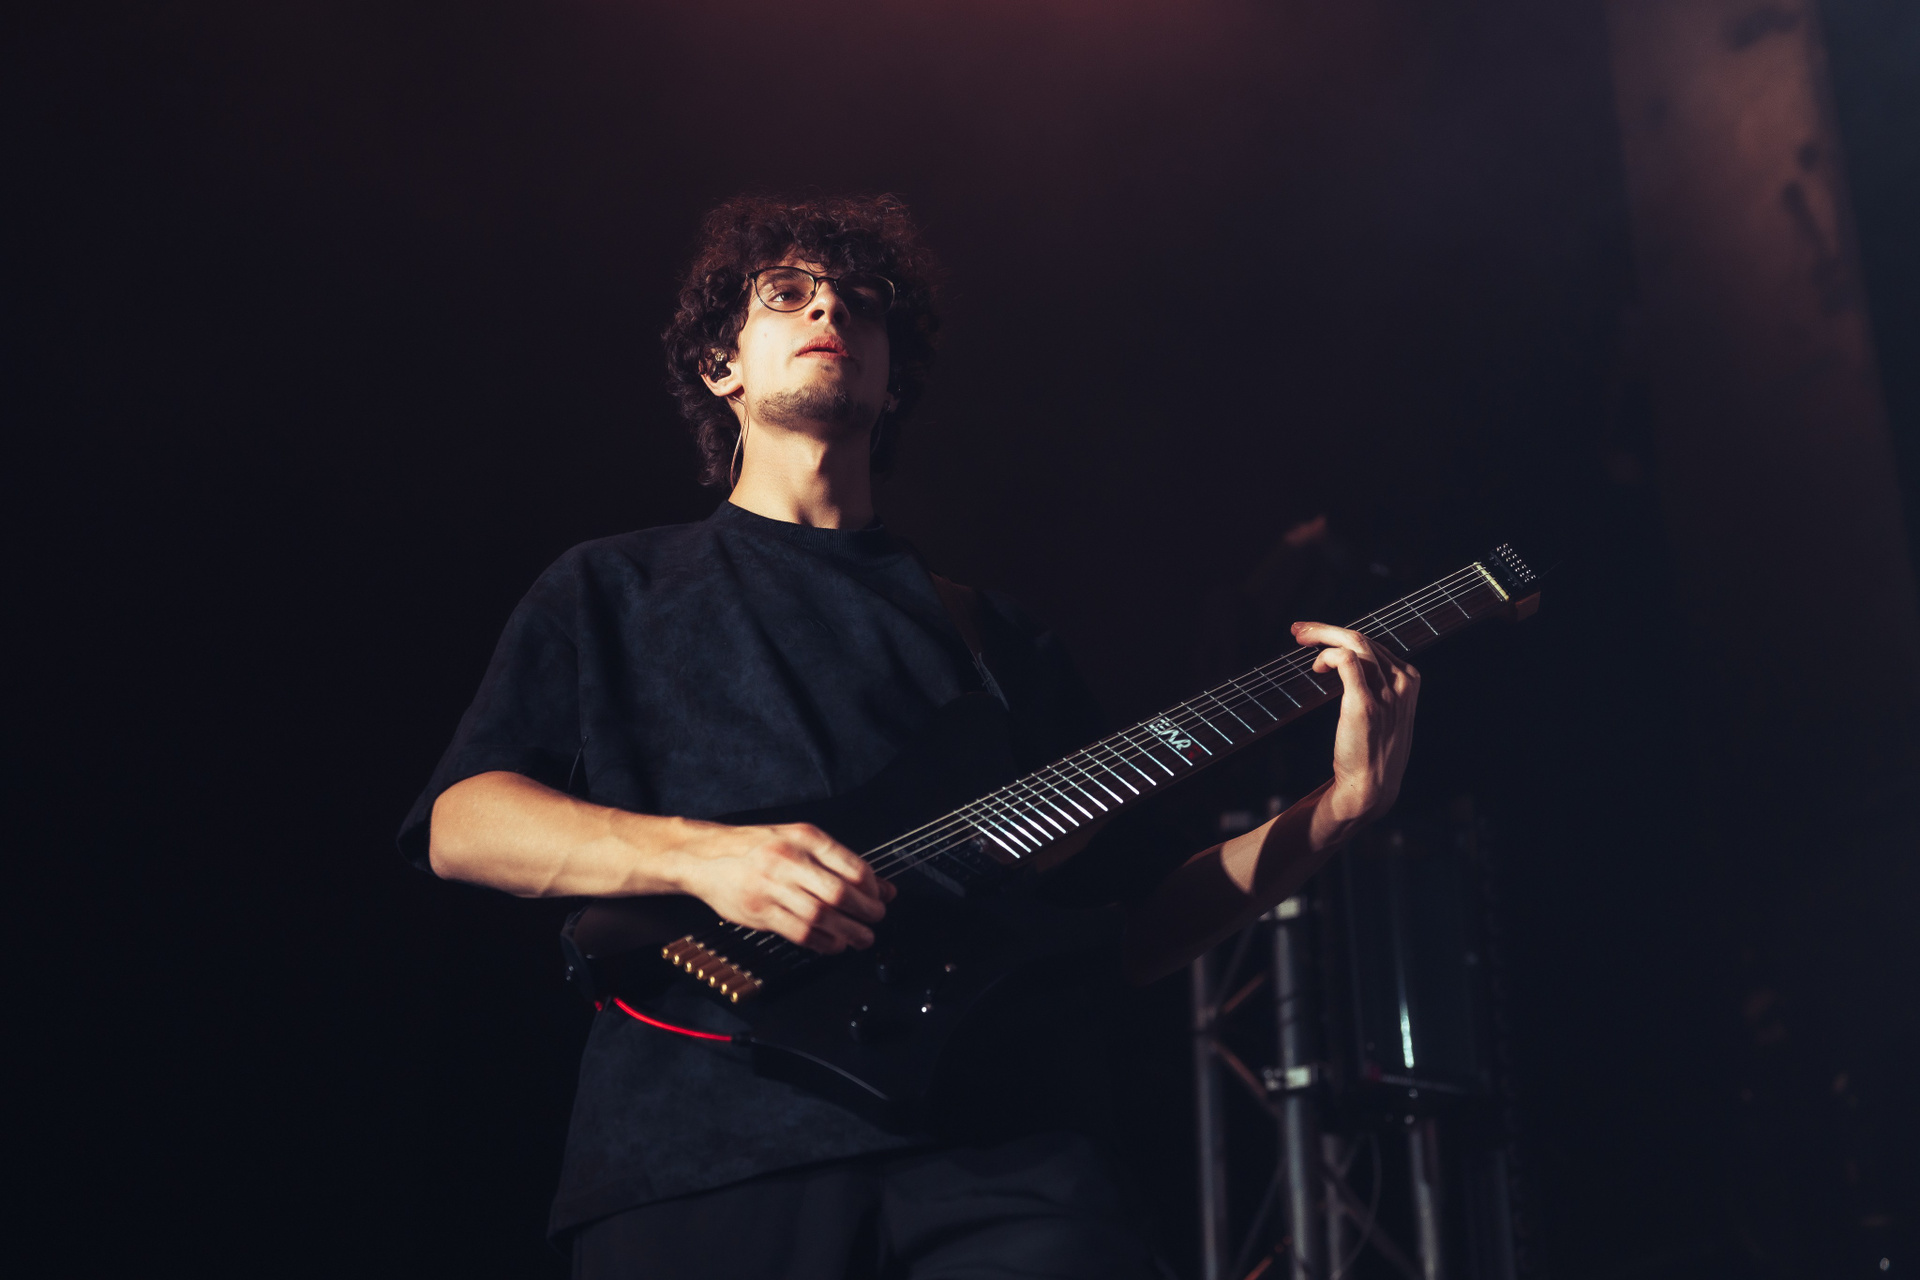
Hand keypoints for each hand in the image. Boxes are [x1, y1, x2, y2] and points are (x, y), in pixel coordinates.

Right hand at [666, 819, 895, 953]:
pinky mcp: (759, 912)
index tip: (879, 897)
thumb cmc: (756, 848)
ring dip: (849, 932)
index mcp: (804, 838)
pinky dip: (824, 943)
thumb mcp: (798, 842)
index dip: (872, 888)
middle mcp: (789, 859)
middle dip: (866, 912)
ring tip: (862, 938)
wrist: (705, 856)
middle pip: (839, 894)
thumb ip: (840, 863)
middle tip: (876, 920)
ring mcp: (772, 887)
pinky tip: (834, 944)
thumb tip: (883, 887)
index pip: (852, 866)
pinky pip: (800, 933)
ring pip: (821, 916)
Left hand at [1290, 621, 1420, 836]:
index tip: (1315, 636)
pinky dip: (1327, 655)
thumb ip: (1378, 686)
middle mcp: (1402, 683)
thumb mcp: (1387, 712)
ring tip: (1300, 639)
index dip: (1341, 635)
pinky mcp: (1365, 705)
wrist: (1370, 787)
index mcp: (1409, 680)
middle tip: (1299, 631)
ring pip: (1355, 643)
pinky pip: (1345, 660)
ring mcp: (1387, 694)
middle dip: (1326, 629)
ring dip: (1322, 635)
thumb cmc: (1372, 750)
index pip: (1373, 643)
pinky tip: (1317, 669)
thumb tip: (1349, 661)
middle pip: (1363, 638)